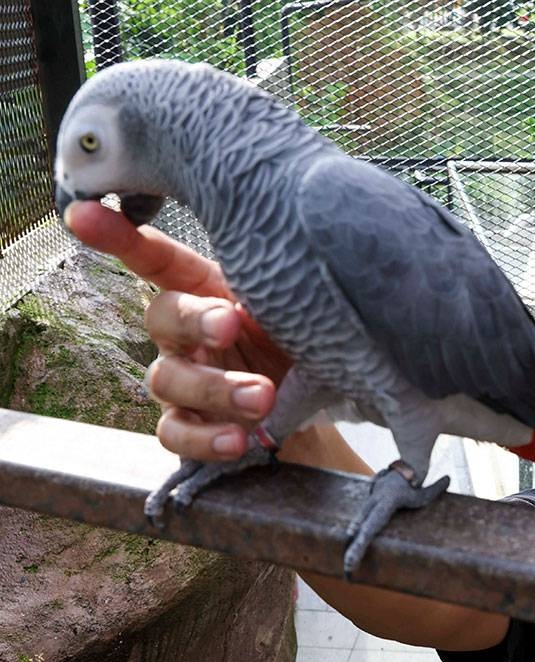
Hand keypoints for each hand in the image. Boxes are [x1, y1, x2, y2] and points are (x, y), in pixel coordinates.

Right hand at [66, 201, 290, 460]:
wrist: (314, 398)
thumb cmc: (296, 334)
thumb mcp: (292, 303)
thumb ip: (270, 289)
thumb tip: (255, 294)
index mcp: (204, 288)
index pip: (156, 257)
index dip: (119, 235)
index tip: (84, 213)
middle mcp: (183, 330)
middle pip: (161, 316)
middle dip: (193, 320)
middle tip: (230, 325)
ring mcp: (181, 378)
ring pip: (169, 379)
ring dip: (216, 389)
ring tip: (263, 396)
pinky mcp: (189, 424)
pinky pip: (176, 434)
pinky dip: (206, 439)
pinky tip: (238, 439)